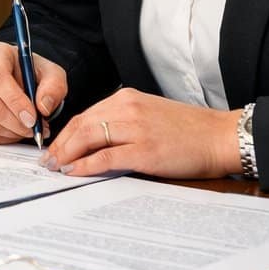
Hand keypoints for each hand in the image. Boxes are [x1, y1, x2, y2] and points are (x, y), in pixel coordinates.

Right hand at [0, 40, 67, 143]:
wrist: (19, 79)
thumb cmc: (31, 73)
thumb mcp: (52, 74)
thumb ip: (54, 87)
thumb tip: (42, 106)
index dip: (15, 101)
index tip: (32, 117)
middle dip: (16, 123)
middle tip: (34, 128)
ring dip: (10, 132)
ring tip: (26, 129)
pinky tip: (12, 132)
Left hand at [40, 88, 240, 178]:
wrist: (220, 137)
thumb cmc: (188, 130)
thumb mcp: (150, 114)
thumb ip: (123, 121)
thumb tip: (93, 141)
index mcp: (127, 98)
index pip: (86, 115)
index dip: (66, 133)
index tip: (55, 147)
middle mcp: (128, 108)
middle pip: (81, 124)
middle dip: (60, 144)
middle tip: (48, 160)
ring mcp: (136, 128)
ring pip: (88, 138)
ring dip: (67, 154)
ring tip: (56, 167)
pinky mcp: (145, 150)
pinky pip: (106, 157)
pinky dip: (85, 165)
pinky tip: (74, 172)